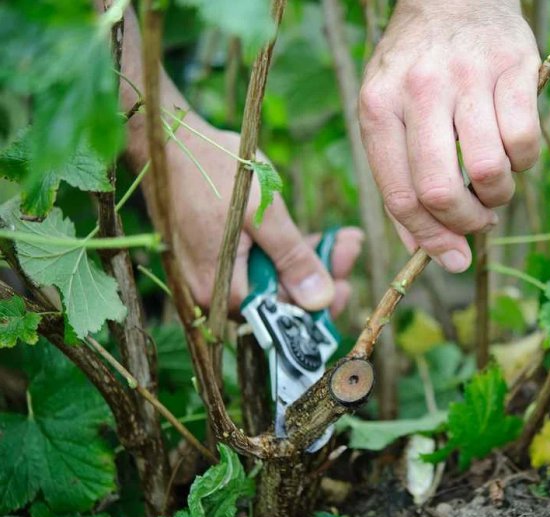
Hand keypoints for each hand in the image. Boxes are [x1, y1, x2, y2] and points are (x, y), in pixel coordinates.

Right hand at [161, 118, 362, 314]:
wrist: (170, 139)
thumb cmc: (213, 170)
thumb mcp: (264, 213)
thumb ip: (293, 260)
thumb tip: (321, 301)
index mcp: (222, 290)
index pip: (280, 314)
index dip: (319, 303)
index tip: (349, 285)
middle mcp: (214, 291)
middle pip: (280, 297)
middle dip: (320, 275)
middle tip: (351, 248)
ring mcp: (214, 274)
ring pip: (273, 279)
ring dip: (309, 260)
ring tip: (344, 238)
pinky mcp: (218, 256)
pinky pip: (259, 263)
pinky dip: (287, 252)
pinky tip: (317, 236)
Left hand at [359, 0, 540, 272]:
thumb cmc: (417, 68)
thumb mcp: (388, 114)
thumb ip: (399, 180)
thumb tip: (426, 252)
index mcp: (378, 107)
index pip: (401, 195)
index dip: (430, 239)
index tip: (453, 258)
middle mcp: (419, 89)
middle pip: (442, 190)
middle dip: (465, 224)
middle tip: (478, 222)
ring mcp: (468, 75)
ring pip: (488, 171)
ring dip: (497, 196)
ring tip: (494, 186)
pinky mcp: (514, 66)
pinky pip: (525, 142)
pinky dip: (524, 164)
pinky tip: (513, 154)